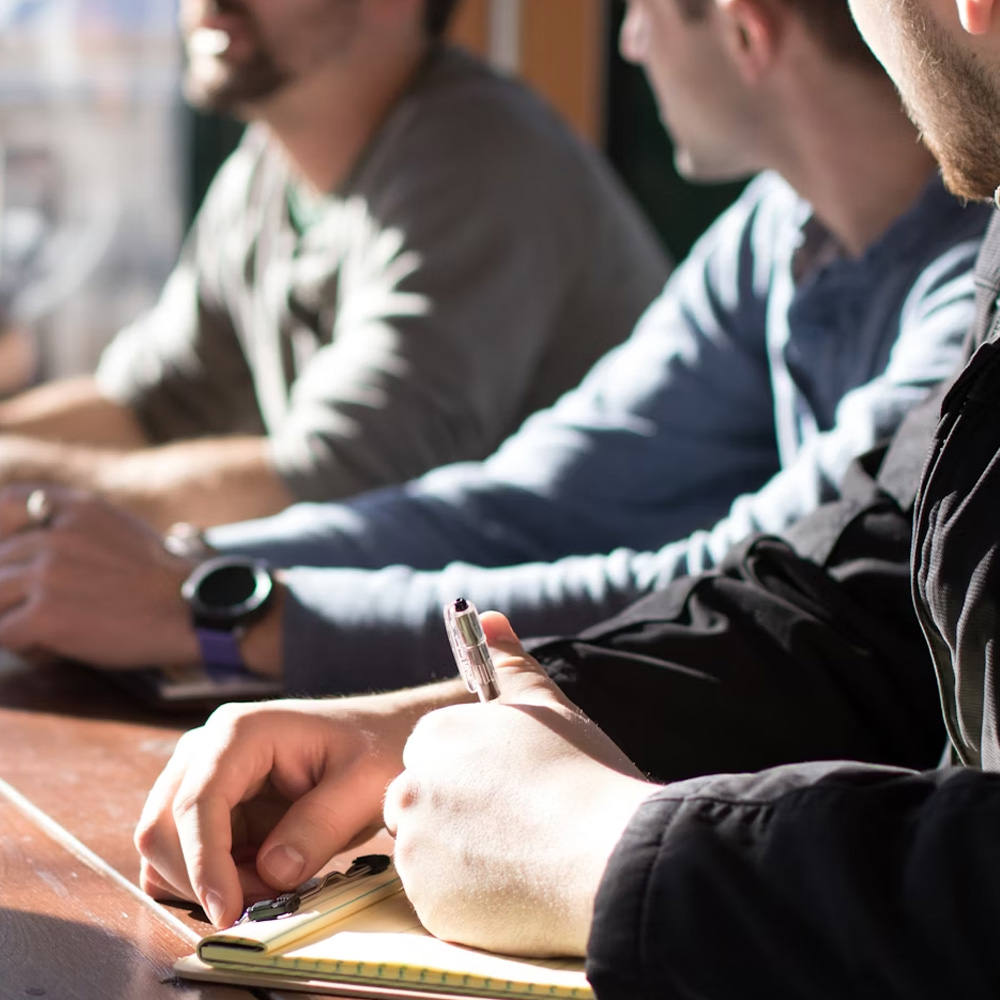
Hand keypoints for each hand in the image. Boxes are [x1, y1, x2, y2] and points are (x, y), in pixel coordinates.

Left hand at [0, 484, 198, 665]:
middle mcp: (56, 535)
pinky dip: (23, 646)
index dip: (4, 534)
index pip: (7, 503)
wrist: (189, 612)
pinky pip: (3, 634)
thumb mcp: (119, 526)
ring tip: (46, 630)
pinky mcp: (46, 615)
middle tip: (49, 607)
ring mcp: (48, 574)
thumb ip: (74, 523)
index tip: (15, 559)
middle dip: (14, 589)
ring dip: (13, 617)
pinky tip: (52, 648)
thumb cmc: (158, 578)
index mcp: (76, 508)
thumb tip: (32, 536)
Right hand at [135, 683, 465, 927]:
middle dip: (205, 877)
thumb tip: (272, 873)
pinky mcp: (208, 806)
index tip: (228, 910)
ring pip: (164, 847)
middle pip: (163, 827)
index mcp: (241, 732)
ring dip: (206, 882)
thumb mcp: (364, 785)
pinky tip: (257, 878)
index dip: (204, 863)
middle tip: (270, 897)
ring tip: (273, 883)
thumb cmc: (375, 749)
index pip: (197, 802)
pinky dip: (207, 880)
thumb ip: (320, 826)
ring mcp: (201, 776)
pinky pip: (181, 856)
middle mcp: (206, 749)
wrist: (381, 739)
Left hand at [383, 613, 655, 957]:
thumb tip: (488, 619)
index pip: (434, 754)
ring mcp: (416, 851)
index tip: (511, 787)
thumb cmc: (583, 774)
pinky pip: (441, 900)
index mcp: (435, 737)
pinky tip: (516, 888)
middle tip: (517, 824)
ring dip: (462, 856)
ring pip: (429, 853)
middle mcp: (411, 789)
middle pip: (423, 803)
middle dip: (458, 813)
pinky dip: (469, 898)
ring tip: (523, 856)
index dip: (475, 772)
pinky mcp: (429, 905)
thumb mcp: (549, 706)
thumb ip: (509, 664)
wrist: (608, 856)